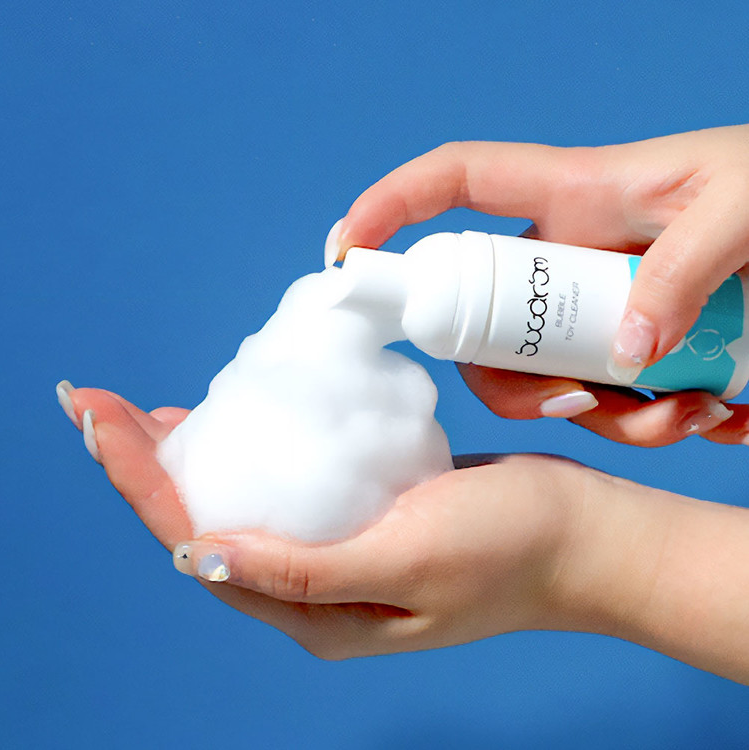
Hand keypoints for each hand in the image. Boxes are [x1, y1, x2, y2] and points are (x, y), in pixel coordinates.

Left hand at [58, 382, 748, 681]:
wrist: (579, 534)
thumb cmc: (507, 550)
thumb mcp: (404, 565)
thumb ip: (304, 570)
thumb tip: (198, 558)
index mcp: (312, 614)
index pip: (195, 543)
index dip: (137, 482)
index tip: (94, 418)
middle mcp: (312, 590)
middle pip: (202, 522)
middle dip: (143, 467)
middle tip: (95, 405)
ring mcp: (335, 551)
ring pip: (239, 501)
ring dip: (189, 459)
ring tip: (141, 416)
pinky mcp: (360, 515)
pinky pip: (285, 483)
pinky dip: (250, 449)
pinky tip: (233, 419)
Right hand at [324, 126, 748, 446]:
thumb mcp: (741, 207)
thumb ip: (682, 266)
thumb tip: (628, 354)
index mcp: (573, 197)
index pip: (455, 184)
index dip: (390, 206)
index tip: (347, 251)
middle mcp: (564, 259)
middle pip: (481, 323)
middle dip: (512, 381)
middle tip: (581, 402)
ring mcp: (590, 308)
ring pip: (540, 380)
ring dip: (604, 417)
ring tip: (691, 414)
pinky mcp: (628, 348)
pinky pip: (604, 402)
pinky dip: (651, 425)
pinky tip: (717, 415)